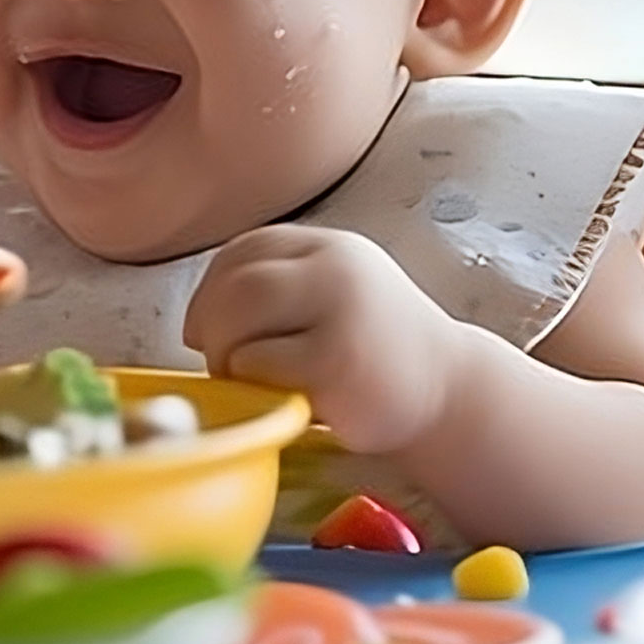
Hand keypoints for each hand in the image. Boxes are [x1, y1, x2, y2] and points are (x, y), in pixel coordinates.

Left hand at [181, 225, 467, 454]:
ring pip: (238, 317)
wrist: (449, 395)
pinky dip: (254, 384)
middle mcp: (337, 267)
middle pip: (235, 284)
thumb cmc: (375, 353)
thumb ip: (276, 291)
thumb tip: (193, 322)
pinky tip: (284, 396)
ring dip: (225, 356)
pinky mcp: (339, 361)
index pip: (244, 251)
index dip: (210, 291)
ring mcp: (342, 311)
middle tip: (220, 365)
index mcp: (330, 247)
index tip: (204, 328)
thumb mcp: (332, 300)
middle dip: (210, 328)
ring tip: (249, 382)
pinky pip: (260, 364)